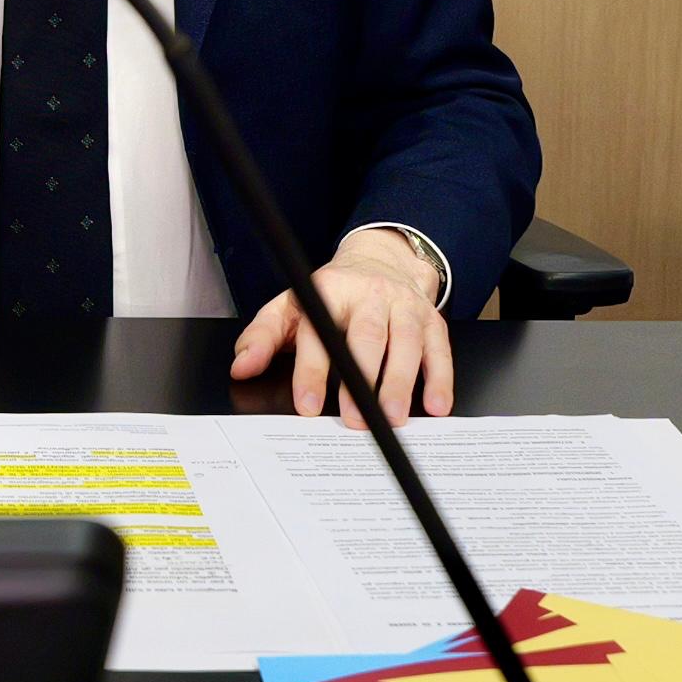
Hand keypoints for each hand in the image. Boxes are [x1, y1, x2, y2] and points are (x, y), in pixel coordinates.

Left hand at [229, 233, 452, 425]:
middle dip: (361, 381)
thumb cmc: (332, 296)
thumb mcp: (290, 307)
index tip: (308, 405)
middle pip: (367, 338)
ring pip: (405, 343)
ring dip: (400, 384)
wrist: (382, 261)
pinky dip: (440, 379)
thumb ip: (263, 336)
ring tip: (393, 419)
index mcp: (329, 292)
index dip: (312, 371)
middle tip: (355, 420)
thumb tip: (241, 366)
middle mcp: (369, 296)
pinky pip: (438, 350)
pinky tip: (436, 405)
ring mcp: (403, 307)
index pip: (318, 332)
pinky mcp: (431, 320)